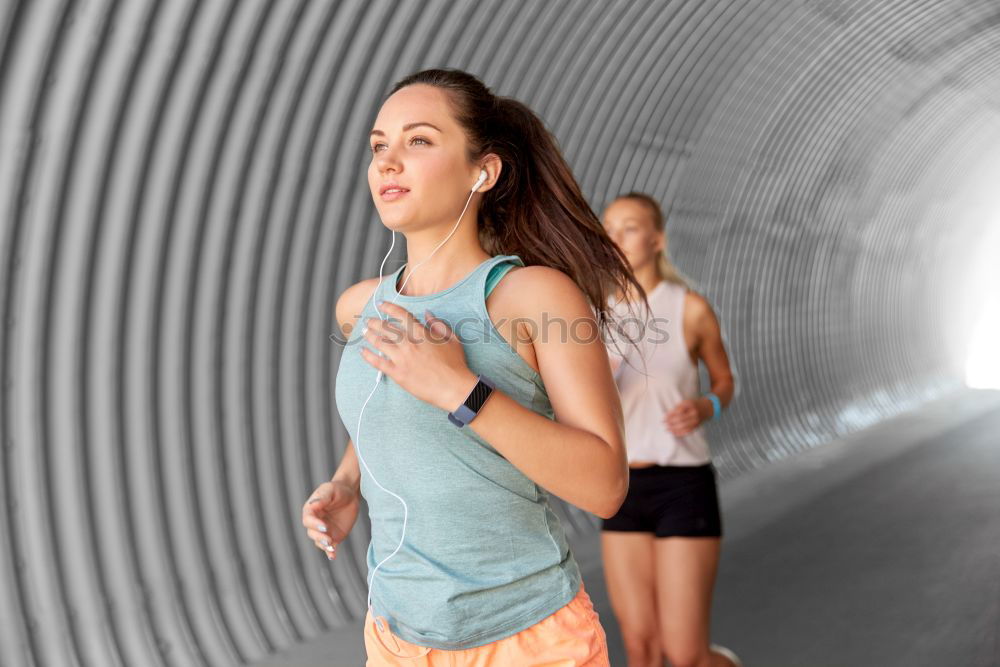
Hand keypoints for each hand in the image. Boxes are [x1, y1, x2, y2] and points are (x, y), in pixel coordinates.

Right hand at [301, 480, 358, 560]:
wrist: (350, 495)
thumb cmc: (337, 489)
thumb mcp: (330, 490)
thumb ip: (322, 498)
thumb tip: (313, 505)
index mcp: (310, 510)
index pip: (308, 520)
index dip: (314, 524)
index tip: (324, 526)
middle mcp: (315, 522)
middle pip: (312, 533)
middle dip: (319, 537)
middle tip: (328, 539)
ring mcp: (324, 531)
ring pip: (319, 541)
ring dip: (324, 546)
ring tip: (331, 547)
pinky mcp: (333, 536)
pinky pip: (330, 546)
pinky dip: (330, 552)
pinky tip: (333, 556)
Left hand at [359, 301, 477, 411]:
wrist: (454, 388)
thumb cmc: (455, 364)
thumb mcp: (452, 339)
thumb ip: (438, 324)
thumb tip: (427, 313)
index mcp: (421, 333)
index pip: (401, 315)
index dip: (389, 307)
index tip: (381, 304)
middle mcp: (409, 343)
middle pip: (386, 328)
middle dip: (375, 322)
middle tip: (368, 320)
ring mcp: (402, 358)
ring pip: (380, 342)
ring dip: (369, 335)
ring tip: (364, 331)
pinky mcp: (398, 373)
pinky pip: (378, 362)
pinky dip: (368, 356)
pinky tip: (362, 351)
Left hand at [663, 399, 706, 435]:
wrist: (707, 408)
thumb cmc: (693, 404)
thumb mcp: (685, 402)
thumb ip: (677, 408)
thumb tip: (667, 416)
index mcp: (690, 405)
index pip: (678, 412)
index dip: (670, 416)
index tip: (664, 418)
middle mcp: (694, 414)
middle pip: (681, 420)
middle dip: (671, 423)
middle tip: (664, 424)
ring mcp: (696, 421)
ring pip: (684, 427)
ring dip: (674, 429)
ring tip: (667, 429)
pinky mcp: (696, 426)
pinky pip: (687, 431)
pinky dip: (680, 433)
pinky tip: (674, 433)